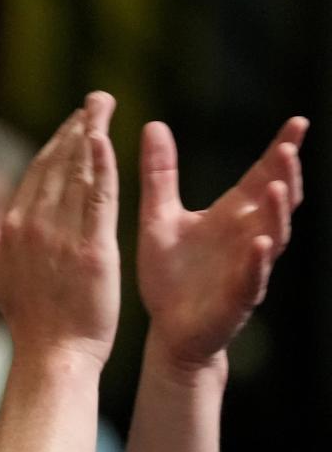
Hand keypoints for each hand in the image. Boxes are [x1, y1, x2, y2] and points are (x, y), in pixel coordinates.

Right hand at [0, 92, 120, 366]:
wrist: (52, 354)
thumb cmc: (27, 316)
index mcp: (13, 227)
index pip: (37, 172)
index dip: (57, 141)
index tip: (76, 119)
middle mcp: (34, 225)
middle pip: (58, 164)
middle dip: (77, 126)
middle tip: (97, 98)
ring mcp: (63, 236)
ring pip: (78, 174)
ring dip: (91, 135)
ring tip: (104, 107)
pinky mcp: (94, 250)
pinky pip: (98, 198)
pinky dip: (102, 166)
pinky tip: (107, 140)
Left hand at [137, 117, 307, 368]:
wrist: (168, 329)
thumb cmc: (169, 274)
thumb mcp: (159, 217)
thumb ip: (159, 175)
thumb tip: (153, 124)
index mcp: (232, 216)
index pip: (262, 177)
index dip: (281, 151)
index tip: (298, 122)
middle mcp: (247, 237)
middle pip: (277, 202)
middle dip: (286, 176)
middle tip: (290, 148)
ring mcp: (247, 268)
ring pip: (272, 237)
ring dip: (277, 213)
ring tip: (280, 187)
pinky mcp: (236, 298)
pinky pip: (251, 278)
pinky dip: (256, 261)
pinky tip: (260, 243)